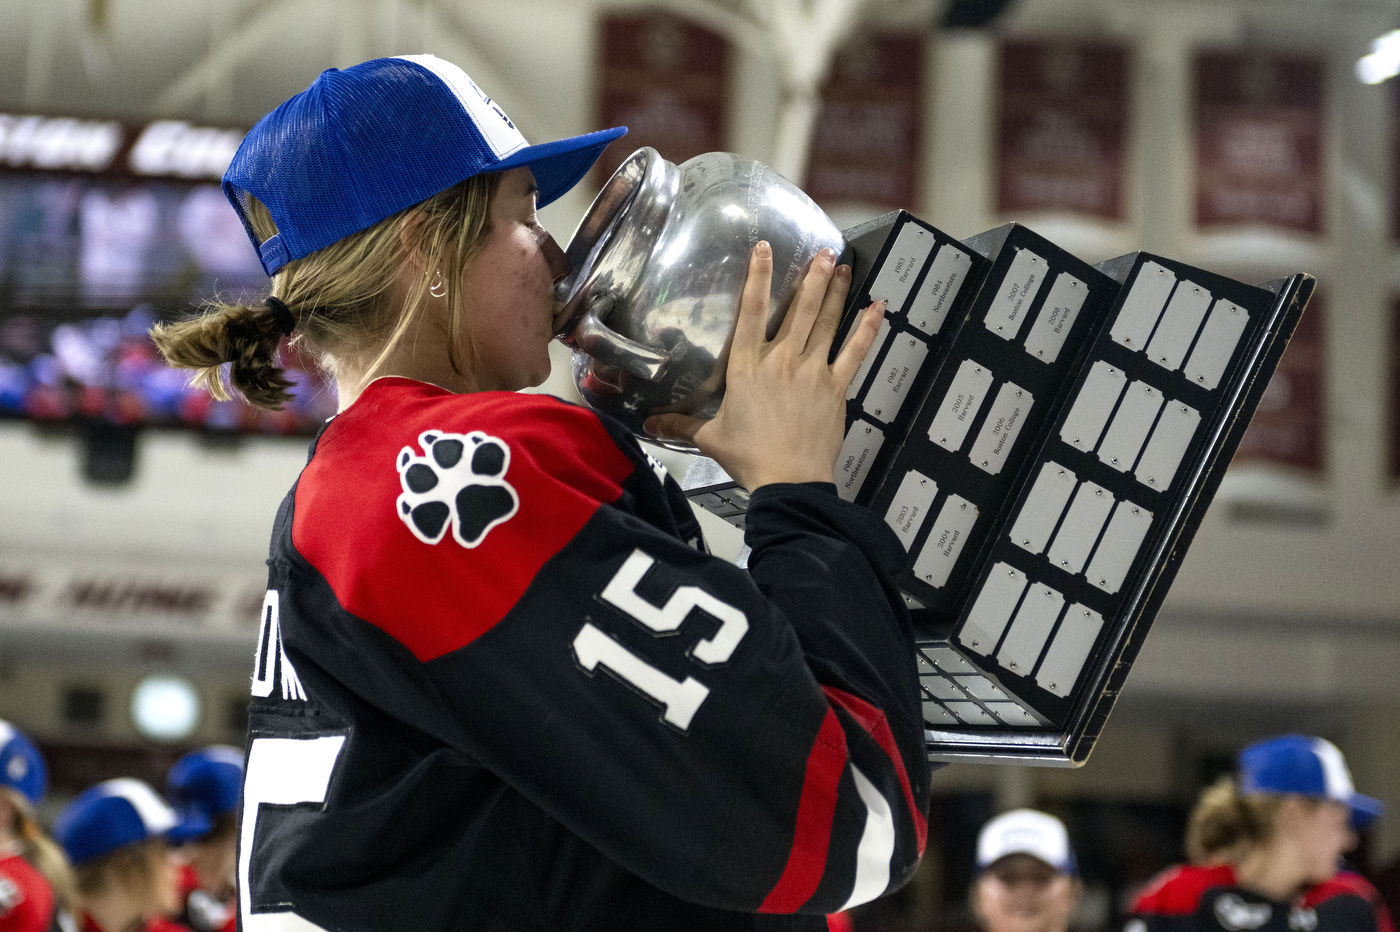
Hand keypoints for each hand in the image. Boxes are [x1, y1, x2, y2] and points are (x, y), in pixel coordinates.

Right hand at [645, 242, 884, 490]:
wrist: (788, 481)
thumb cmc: (748, 457)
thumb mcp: (710, 438)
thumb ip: (680, 424)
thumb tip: (647, 423)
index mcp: (748, 367)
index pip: (751, 312)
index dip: (758, 277)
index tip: (764, 248)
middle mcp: (781, 361)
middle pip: (799, 309)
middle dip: (811, 276)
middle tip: (823, 250)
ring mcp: (813, 372)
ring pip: (826, 323)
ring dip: (836, 292)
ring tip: (843, 265)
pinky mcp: (836, 388)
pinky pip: (855, 352)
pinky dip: (867, 329)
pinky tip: (877, 308)